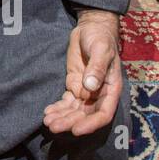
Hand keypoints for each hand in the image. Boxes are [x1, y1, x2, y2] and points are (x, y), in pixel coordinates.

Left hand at [43, 10, 122, 135]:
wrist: (91, 29)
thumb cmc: (101, 39)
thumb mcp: (101, 50)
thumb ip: (97, 68)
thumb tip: (90, 87)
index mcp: (111, 89)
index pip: (103, 113)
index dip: (91, 123)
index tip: (76, 130)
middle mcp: (99, 95)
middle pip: (85, 115)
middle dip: (70, 122)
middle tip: (53, 126)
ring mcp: (85, 92)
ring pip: (74, 111)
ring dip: (61, 118)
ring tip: (47, 122)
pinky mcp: (74, 86)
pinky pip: (66, 101)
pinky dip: (57, 108)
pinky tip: (47, 112)